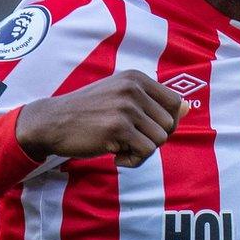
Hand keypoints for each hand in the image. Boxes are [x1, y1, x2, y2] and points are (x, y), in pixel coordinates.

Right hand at [16, 70, 190, 167]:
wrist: (51, 122)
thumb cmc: (89, 113)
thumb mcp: (120, 98)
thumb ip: (152, 103)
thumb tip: (188, 109)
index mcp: (136, 78)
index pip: (175, 103)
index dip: (166, 122)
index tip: (145, 130)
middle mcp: (133, 89)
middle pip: (170, 124)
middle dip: (153, 139)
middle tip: (129, 142)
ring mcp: (126, 107)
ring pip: (160, 140)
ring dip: (142, 152)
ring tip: (120, 148)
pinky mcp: (118, 128)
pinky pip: (146, 152)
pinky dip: (133, 161)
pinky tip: (115, 157)